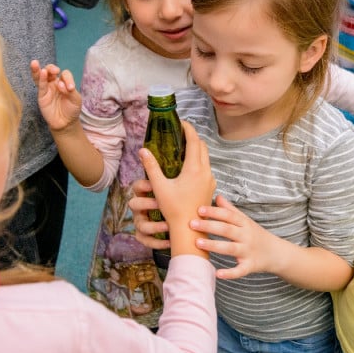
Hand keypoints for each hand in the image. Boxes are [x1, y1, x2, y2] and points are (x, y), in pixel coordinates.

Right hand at [30, 60, 81, 131]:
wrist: (65, 122)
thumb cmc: (72, 109)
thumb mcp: (76, 99)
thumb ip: (70, 91)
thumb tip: (60, 84)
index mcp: (65, 82)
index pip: (65, 74)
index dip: (68, 79)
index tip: (70, 88)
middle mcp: (55, 83)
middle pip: (51, 70)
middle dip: (52, 68)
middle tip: (55, 71)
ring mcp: (47, 88)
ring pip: (41, 76)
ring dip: (38, 69)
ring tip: (35, 63)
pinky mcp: (41, 95)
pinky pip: (40, 85)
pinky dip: (40, 79)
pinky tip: (40, 73)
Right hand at [130, 121, 214, 256]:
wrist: (189, 230)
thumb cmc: (174, 210)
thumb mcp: (160, 187)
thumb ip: (151, 167)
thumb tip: (142, 150)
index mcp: (194, 169)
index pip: (194, 141)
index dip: (188, 129)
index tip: (180, 122)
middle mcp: (206, 172)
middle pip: (203, 147)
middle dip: (193, 137)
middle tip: (180, 133)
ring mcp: (210, 180)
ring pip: (206, 157)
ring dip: (196, 149)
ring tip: (182, 148)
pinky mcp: (210, 188)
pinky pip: (206, 168)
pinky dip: (199, 161)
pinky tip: (187, 167)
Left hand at [189, 195, 280, 278]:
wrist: (277, 253)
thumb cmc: (257, 235)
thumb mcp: (246, 221)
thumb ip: (231, 210)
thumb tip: (218, 196)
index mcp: (244, 224)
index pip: (228, 215)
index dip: (214, 212)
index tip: (199, 210)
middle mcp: (246, 236)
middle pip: (227, 230)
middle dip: (209, 226)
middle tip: (191, 224)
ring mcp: (248, 252)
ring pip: (230, 248)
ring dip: (214, 246)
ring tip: (197, 243)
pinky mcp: (250, 266)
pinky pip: (239, 270)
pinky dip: (229, 273)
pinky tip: (217, 273)